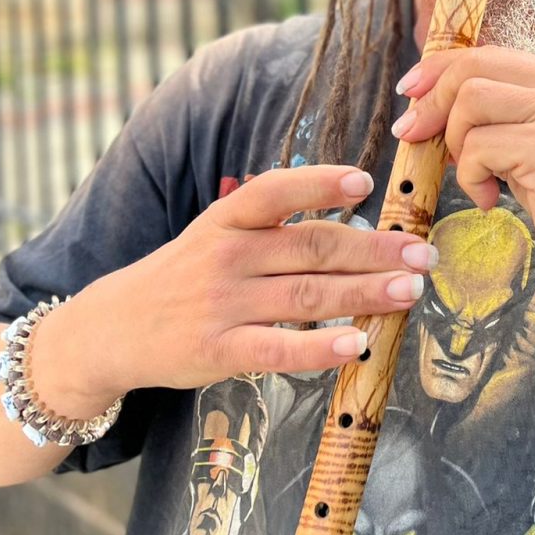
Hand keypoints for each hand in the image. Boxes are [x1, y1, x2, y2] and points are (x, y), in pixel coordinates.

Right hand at [60, 165, 437, 400]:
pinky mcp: (218, 351)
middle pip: (311, 247)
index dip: (320, 184)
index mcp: (226, 220)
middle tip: (422, 254)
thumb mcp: (214, 235)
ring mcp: (222, 305)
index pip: (275, 191)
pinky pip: (277, 349)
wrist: (112, 329)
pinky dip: (320, 348)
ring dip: (365, 293)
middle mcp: (226, 256)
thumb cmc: (182, 278)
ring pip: (307, 295)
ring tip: (409, 292)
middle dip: (374, 250)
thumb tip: (350, 223)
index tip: (365, 183)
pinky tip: (356, 345)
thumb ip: (271, 228)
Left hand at [392, 48, 534, 311]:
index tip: (408, 92)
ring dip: (456, 147)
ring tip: (479, 178)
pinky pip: (478, 149)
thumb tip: (428, 105)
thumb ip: (499, 118)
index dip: (436, 70)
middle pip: (469, 71)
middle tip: (417, 139)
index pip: (483, 53)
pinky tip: (492, 200)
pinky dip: (471, 178)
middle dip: (432, 106)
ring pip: (469, 105)